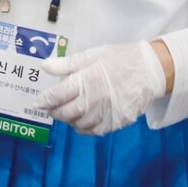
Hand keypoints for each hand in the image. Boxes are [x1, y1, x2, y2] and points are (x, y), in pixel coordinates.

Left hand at [37, 41, 166, 134]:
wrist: (151, 70)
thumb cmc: (121, 59)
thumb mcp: (92, 55)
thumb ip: (67, 64)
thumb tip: (45, 66)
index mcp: (87, 80)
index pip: (58, 95)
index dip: (44, 101)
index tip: (36, 103)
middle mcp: (95, 99)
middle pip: (66, 113)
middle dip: (54, 112)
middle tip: (49, 109)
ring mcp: (107, 113)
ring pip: (79, 124)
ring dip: (68, 120)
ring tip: (65, 113)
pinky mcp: (117, 122)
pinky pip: (94, 131)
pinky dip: (83, 128)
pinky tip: (81, 121)